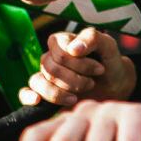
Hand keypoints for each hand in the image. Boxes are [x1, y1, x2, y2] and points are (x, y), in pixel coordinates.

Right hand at [20, 27, 136, 108]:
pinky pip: (25, 92)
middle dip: (74, 79)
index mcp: (64, 41)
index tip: (100, 70)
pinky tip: (37, 101)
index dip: (79, 63)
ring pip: (38, 81)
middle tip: (92, 84)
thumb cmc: (112, 66)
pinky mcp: (43, 93)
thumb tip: (73, 49)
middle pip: (50, 67)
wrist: (116, 90)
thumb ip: (94, 39)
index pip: (60, 50)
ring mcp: (46, 75)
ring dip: (59, 92)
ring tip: (77, 97)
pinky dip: (28, 96)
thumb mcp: (110, 49)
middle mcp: (51, 57)